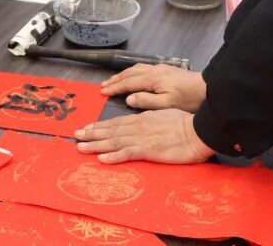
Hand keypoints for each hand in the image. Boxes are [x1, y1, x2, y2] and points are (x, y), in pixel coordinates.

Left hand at [75, 109, 215, 164]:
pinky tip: (101, 159)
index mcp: (141, 118)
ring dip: (95, 144)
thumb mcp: (163, 114)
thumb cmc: (184, 123)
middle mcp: (137, 127)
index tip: (87, 128)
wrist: (196, 130)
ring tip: (81, 147)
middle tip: (76, 136)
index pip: (116, 122)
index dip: (100, 126)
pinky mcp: (148, 150)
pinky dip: (113, 156)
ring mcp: (141, 139)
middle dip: (92, 134)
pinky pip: (127, 154)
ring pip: (113, 141)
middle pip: (110, 131)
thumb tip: (140, 117)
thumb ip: (149, 116)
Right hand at [101, 64, 206, 112]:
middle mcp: (154, 70)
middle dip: (116, 79)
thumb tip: (128, 98)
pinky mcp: (166, 69)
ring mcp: (160, 68)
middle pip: (130, 72)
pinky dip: (133, 71)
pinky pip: (143, 67)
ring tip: (114, 80)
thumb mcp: (167, 104)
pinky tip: (133, 75)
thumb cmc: (188, 99)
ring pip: (136, 68)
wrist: (207, 88)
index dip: (115, 87)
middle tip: (103, 85)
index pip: (129, 82)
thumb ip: (146, 100)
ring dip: (123, 74)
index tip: (103, 91)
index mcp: (153, 78)